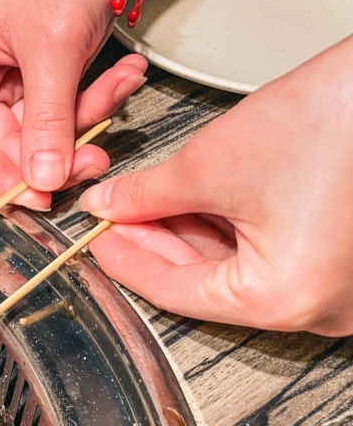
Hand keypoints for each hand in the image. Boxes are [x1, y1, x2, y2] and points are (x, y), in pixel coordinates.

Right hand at [0, 0, 146, 209]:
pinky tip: (124, 75)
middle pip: (12, 144)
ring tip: (119, 89)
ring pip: (48, 131)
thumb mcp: (51, 49)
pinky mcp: (50, 76)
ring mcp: (16, 79)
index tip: (36, 198)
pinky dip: (101, 97)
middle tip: (91, 159)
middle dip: (58, 149)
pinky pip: (71, 108)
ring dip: (89, 117)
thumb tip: (41, 178)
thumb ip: (47, 120)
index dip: (0, 177)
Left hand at [81, 35, 352, 335]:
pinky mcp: (342, 261)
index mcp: (282, 298)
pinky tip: (190, 205)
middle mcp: (316, 307)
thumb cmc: (339, 118)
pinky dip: (228, 231)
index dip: (125, 262)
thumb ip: (147, 195)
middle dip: (154, 244)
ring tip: (147, 204)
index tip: (96, 241)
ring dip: (187, 237)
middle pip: (206, 283)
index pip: (175, 292)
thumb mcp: (213, 164)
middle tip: (115, 219)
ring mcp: (334, 288)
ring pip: (237, 269)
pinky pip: (270, 255)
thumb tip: (109, 206)